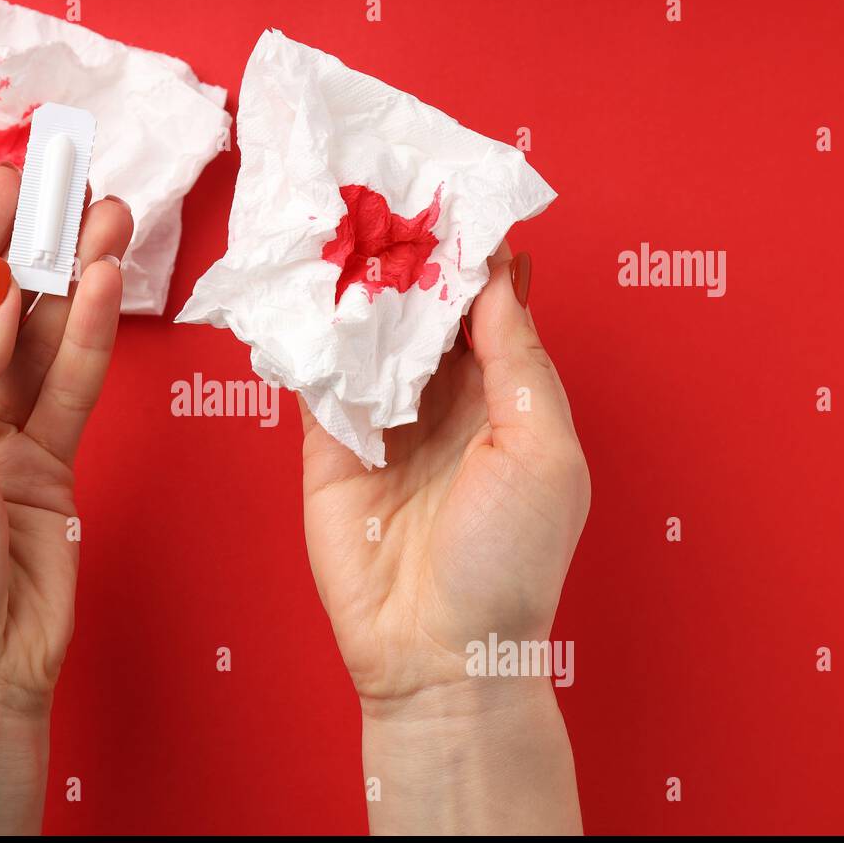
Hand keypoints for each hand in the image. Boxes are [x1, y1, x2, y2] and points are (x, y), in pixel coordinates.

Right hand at [300, 246, 589, 832]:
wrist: (435, 650)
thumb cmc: (509, 559)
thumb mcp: (541, 450)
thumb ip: (517, 360)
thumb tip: (500, 275)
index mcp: (505, 397)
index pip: (487, 307)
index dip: (471, 255)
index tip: (451, 195)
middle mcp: (443, 400)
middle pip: (422, 310)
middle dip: (406, 257)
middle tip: (383, 192)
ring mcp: (382, 419)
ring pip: (368, 332)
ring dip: (357, 285)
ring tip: (340, 221)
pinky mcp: (328, 443)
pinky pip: (317, 376)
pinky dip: (310, 333)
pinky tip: (302, 287)